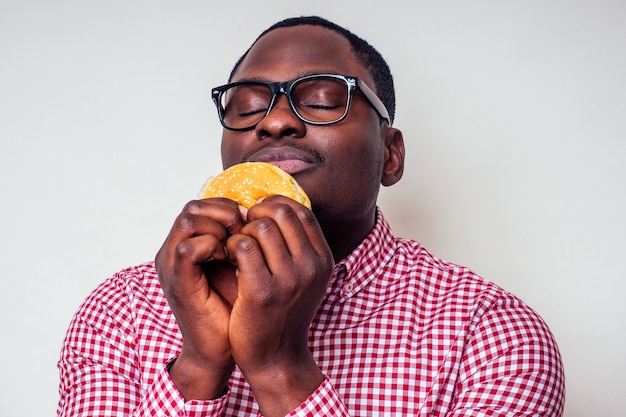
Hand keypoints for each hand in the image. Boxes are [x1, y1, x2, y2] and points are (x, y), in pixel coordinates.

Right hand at [155, 198, 245, 399]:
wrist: (218, 349)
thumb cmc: (234, 308)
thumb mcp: (241, 266)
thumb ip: (245, 241)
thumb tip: (269, 215)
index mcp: (188, 244)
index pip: (203, 204)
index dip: (230, 207)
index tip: (253, 222)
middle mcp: (175, 250)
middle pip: (194, 206)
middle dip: (226, 212)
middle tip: (248, 230)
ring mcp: (172, 266)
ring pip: (188, 220)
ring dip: (220, 226)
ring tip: (241, 243)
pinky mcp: (178, 283)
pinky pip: (188, 249)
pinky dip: (213, 247)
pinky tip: (233, 259)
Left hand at [225, 195, 334, 415]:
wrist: (276, 357)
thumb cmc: (285, 313)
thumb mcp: (305, 279)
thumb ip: (299, 247)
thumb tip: (278, 208)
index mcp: (323, 261)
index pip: (302, 213)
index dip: (277, 205)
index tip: (259, 213)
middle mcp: (311, 267)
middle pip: (282, 214)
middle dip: (257, 214)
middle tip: (244, 229)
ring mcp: (289, 280)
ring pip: (261, 227)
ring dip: (243, 232)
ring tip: (236, 248)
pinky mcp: (262, 292)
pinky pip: (243, 247)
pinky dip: (231, 247)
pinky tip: (229, 260)